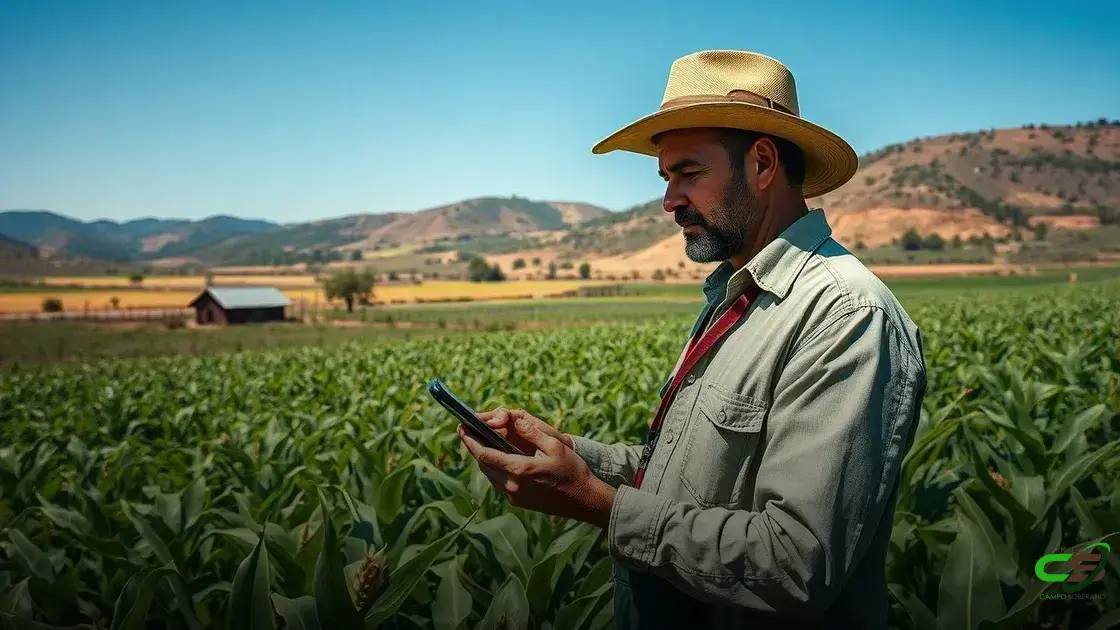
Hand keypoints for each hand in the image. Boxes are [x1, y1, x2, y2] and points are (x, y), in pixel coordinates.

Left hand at [458, 410, 614, 528]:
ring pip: (489, 475)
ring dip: (485, 459)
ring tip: (484, 443)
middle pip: (483, 465)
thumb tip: (514, 420)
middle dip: (475, 448)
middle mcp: (512, 486)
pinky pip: (498, 483)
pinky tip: (500, 458)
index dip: (470, 441)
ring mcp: (514, 497)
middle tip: (471, 432)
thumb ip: (532, 433)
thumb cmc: (573, 472)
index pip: (484, 455)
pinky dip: (495, 469)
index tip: (462, 429)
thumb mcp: (555, 446)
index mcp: (519, 470)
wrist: (585, 501)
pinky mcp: (518, 503)